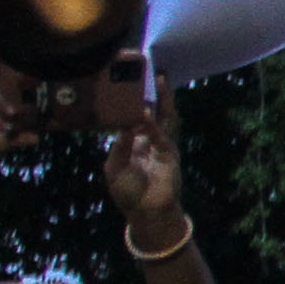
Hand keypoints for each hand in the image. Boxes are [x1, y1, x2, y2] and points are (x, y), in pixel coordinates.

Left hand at [103, 91, 184, 231]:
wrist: (145, 213)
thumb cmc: (128, 192)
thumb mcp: (114, 167)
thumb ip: (119, 146)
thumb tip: (124, 125)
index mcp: (135, 141)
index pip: (135, 115)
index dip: (134, 100)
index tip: (129, 80)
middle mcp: (150, 139)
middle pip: (156, 110)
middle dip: (155, 92)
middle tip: (152, 71)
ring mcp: (163, 145)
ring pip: (165, 118)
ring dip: (164, 100)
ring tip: (161, 81)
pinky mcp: (170, 155)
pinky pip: (161, 136)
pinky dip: (153, 125)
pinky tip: (146, 113)